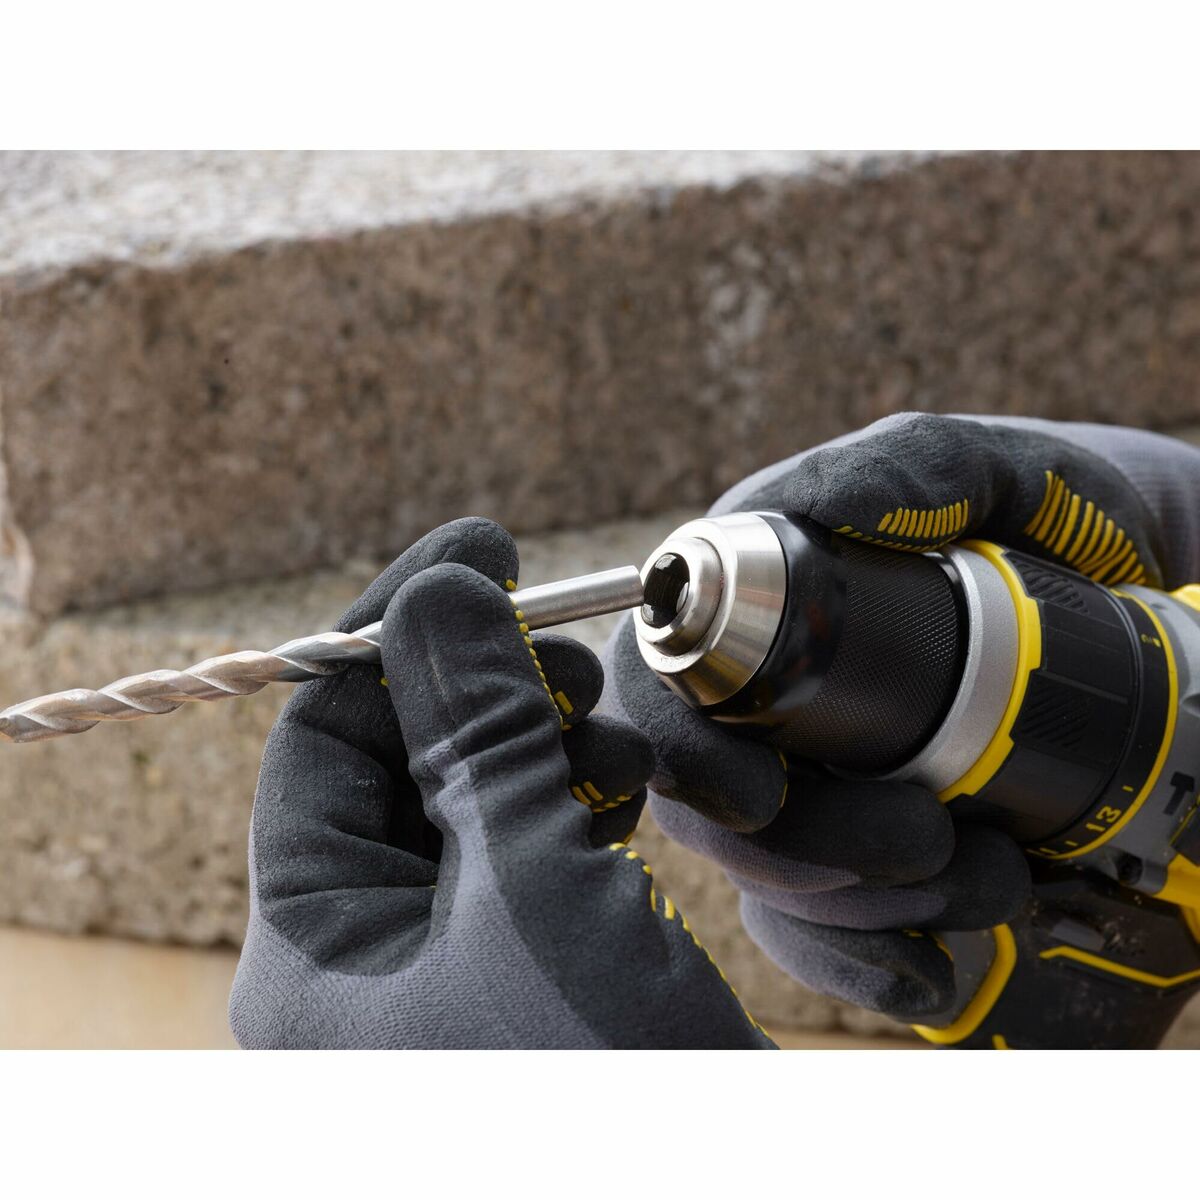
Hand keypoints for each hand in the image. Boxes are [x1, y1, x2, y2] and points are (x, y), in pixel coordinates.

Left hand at [230, 518, 773, 1048]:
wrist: (730, 1199)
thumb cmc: (606, 1085)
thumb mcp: (533, 891)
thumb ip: (479, 732)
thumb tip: (437, 588)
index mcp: (313, 951)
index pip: (320, 741)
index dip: (396, 630)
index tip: (480, 550)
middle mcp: (365, 960)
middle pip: (397, 764)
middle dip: (482, 689)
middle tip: (565, 648)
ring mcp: (450, 968)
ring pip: (473, 801)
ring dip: (540, 740)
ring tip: (610, 726)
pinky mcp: (528, 972)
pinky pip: (527, 850)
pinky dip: (573, 798)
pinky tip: (626, 782)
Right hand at [607, 412, 1165, 1024]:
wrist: (1144, 585)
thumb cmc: (1049, 515)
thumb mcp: (996, 473)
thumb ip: (911, 470)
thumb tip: (819, 515)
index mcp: (760, 602)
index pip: (662, 685)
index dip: (681, 750)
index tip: (757, 795)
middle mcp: (766, 700)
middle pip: (709, 805)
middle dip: (807, 849)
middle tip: (930, 841)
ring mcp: (814, 777)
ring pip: (771, 879)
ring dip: (862, 906)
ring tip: (991, 878)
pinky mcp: (864, 842)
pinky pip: (823, 930)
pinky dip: (867, 960)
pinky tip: (931, 962)